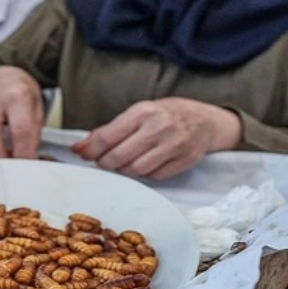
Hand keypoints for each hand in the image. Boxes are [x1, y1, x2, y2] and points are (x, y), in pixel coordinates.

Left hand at [72, 98, 240, 179]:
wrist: (205, 120)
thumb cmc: (166, 115)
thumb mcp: (139, 112)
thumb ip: (112, 129)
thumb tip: (82, 145)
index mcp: (144, 112)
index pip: (108, 136)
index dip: (91, 149)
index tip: (82, 154)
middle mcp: (159, 127)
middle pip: (119, 156)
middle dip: (105, 162)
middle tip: (103, 161)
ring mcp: (174, 145)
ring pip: (136, 170)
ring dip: (123, 170)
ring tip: (123, 163)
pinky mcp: (184, 161)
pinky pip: (154, 176)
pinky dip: (144, 174)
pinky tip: (143, 165)